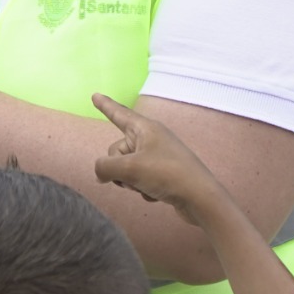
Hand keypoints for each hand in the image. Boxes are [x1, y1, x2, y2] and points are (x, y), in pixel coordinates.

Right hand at [92, 94, 231, 227]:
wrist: (199, 197)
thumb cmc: (166, 174)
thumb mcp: (129, 168)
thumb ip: (105, 167)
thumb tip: (100, 173)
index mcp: (145, 128)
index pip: (119, 114)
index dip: (105, 106)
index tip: (95, 95)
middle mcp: (151, 139)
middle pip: (118, 150)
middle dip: (118, 167)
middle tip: (133, 176)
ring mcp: (157, 157)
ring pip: (126, 168)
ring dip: (131, 181)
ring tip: (147, 186)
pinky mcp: (163, 175)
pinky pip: (140, 180)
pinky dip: (143, 189)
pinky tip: (157, 194)